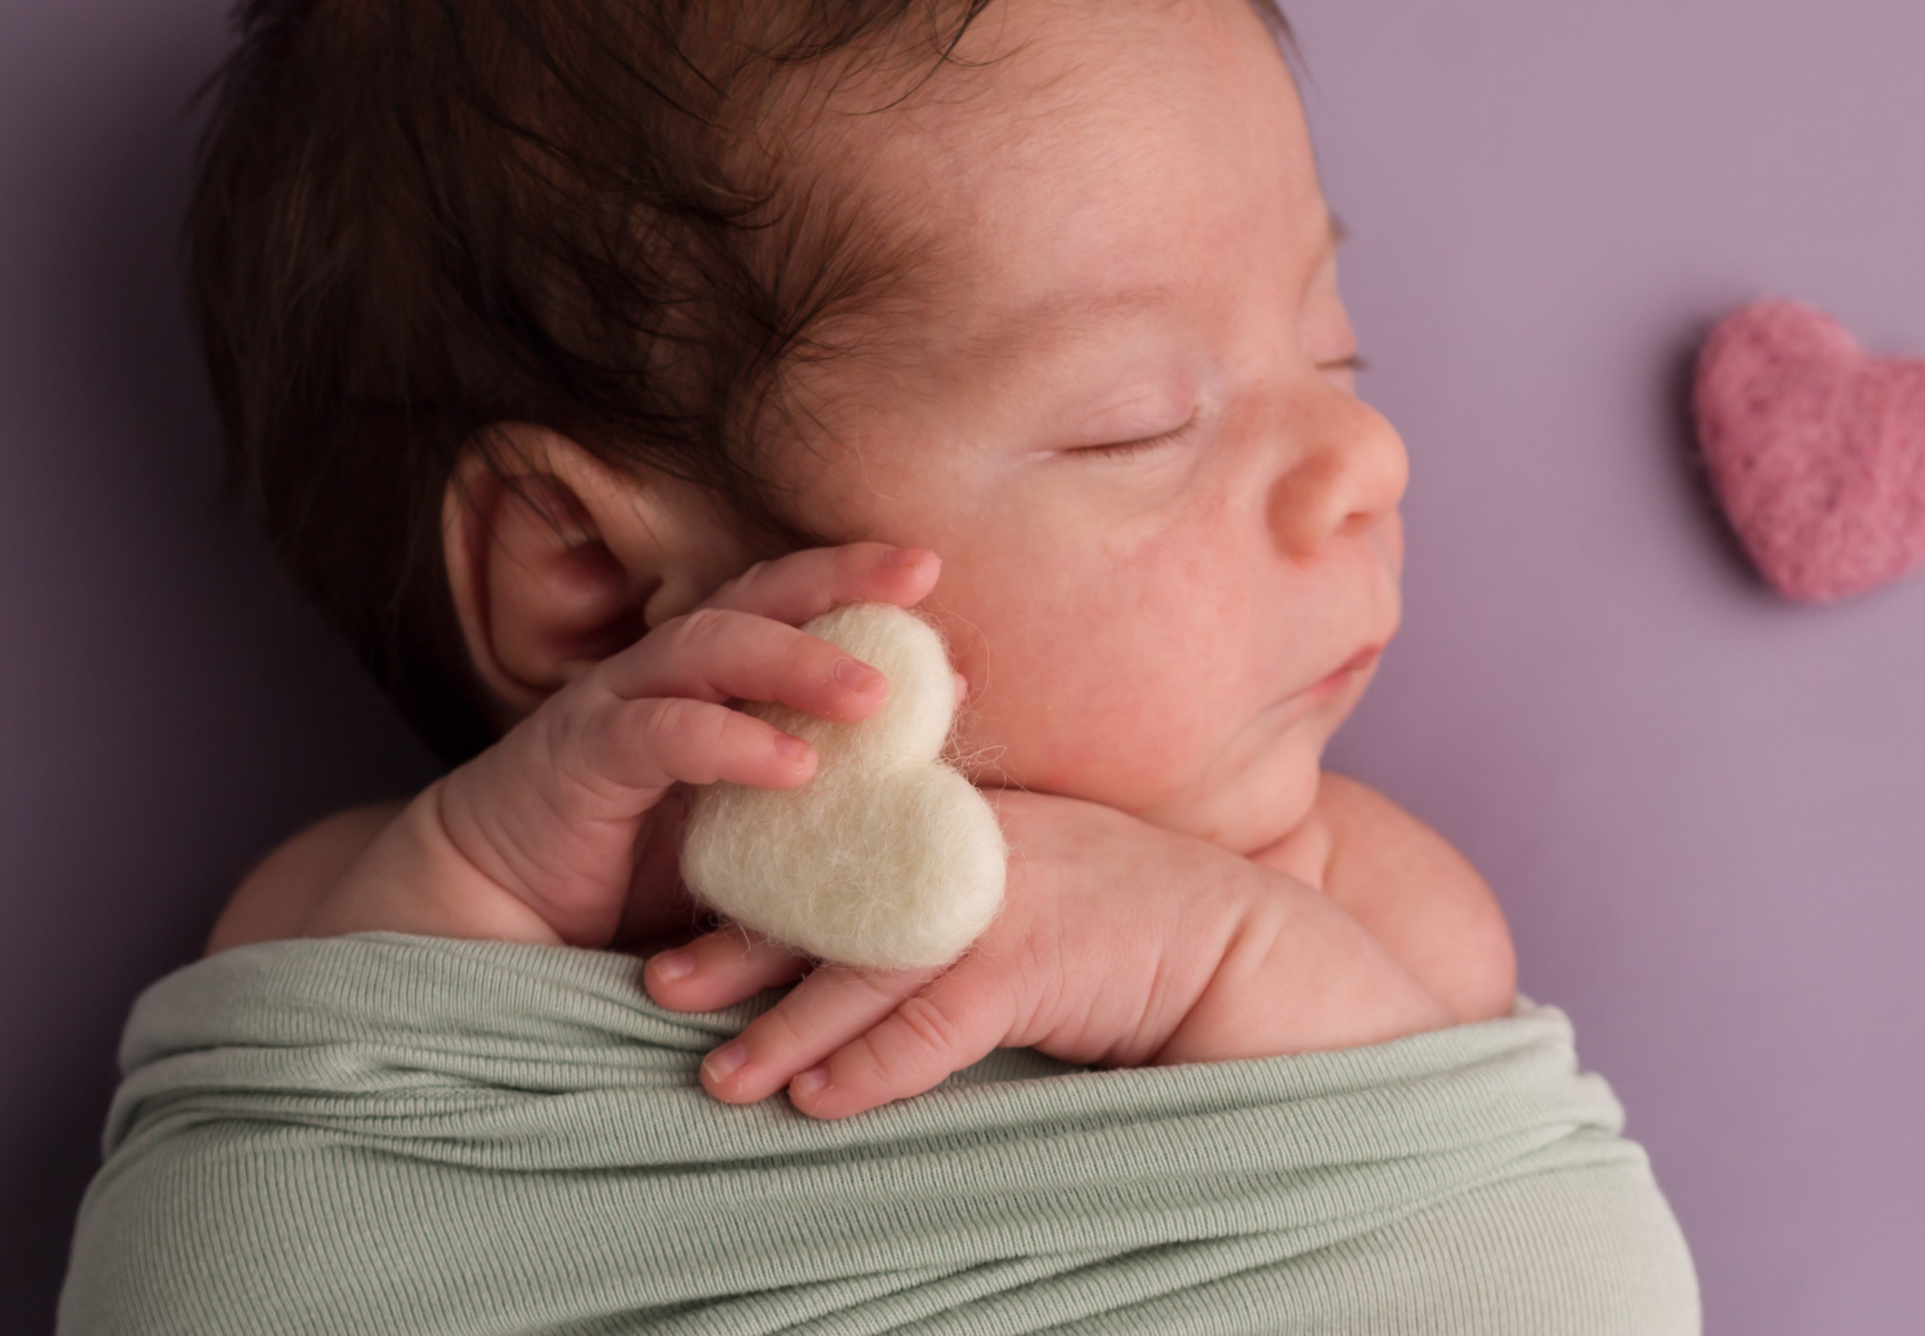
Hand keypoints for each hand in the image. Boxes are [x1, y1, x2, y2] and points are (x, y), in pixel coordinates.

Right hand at [304, 543, 941, 947]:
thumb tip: (931, 768)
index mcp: (706, 677)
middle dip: (840, 577)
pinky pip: (665, 733)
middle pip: (757, 597)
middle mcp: (664, 673)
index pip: (786, 604)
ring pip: (712, 647)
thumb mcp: (745, 828)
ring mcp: (618, 706)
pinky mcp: (581, 759)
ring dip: (799, 661)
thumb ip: (821, 793)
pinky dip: (733, 742)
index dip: (854, 583)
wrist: (495, 914)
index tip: (932, 581)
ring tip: (875, 695)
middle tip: (921, 573)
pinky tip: (794, 764)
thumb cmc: (630, 870)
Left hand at [642, 789, 1451, 1118]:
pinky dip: (875, 1063)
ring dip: (788, 1023)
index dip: (772, 885)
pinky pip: (940, 1019)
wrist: (1265, 957)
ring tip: (718, 1076)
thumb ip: (974, 898)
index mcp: (983, 823)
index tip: (694, 917)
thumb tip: (890, 947)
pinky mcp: (1047, 958)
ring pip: (873, 964)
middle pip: (841, 895)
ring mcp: (1014, 897)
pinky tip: (820, 1101)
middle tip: (659, 986)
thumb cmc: (1156, 937)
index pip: (854, 847)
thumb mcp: (1054, 891)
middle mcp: (986, 847)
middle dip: (746, 945)